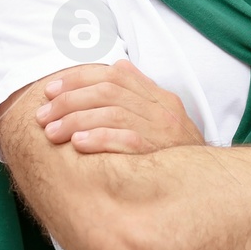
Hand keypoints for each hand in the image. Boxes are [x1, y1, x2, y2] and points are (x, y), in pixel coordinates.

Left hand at [34, 59, 205, 154]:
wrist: (207, 185)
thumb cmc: (176, 151)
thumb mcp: (163, 115)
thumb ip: (140, 90)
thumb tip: (117, 65)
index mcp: (158, 96)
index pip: (112, 76)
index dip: (78, 80)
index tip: (50, 91)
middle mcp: (160, 109)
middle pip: (107, 93)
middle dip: (69, 101)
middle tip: (43, 115)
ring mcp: (161, 130)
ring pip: (112, 114)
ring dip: (76, 120)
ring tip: (51, 132)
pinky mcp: (158, 153)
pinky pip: (126, 140)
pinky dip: (100, 138)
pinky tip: (78, 143)